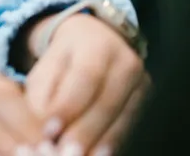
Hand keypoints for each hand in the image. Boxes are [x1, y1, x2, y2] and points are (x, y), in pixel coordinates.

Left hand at [23, 14, 149, 155]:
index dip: (68, 106)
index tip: (50, 130)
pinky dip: (113, 143)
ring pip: (123, 119)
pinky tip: (97, 153)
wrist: (96, 44)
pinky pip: (131, 127)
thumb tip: (42, 123)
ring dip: (100, 143)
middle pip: (107, 102)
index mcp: (96, 44)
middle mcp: (125, 61)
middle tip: (64, 150)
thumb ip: (41, 93)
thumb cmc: (63, 60)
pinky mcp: (147, 102)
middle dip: (84, 131)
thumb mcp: (45, 68)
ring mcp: (142, 82)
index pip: (85, 76)